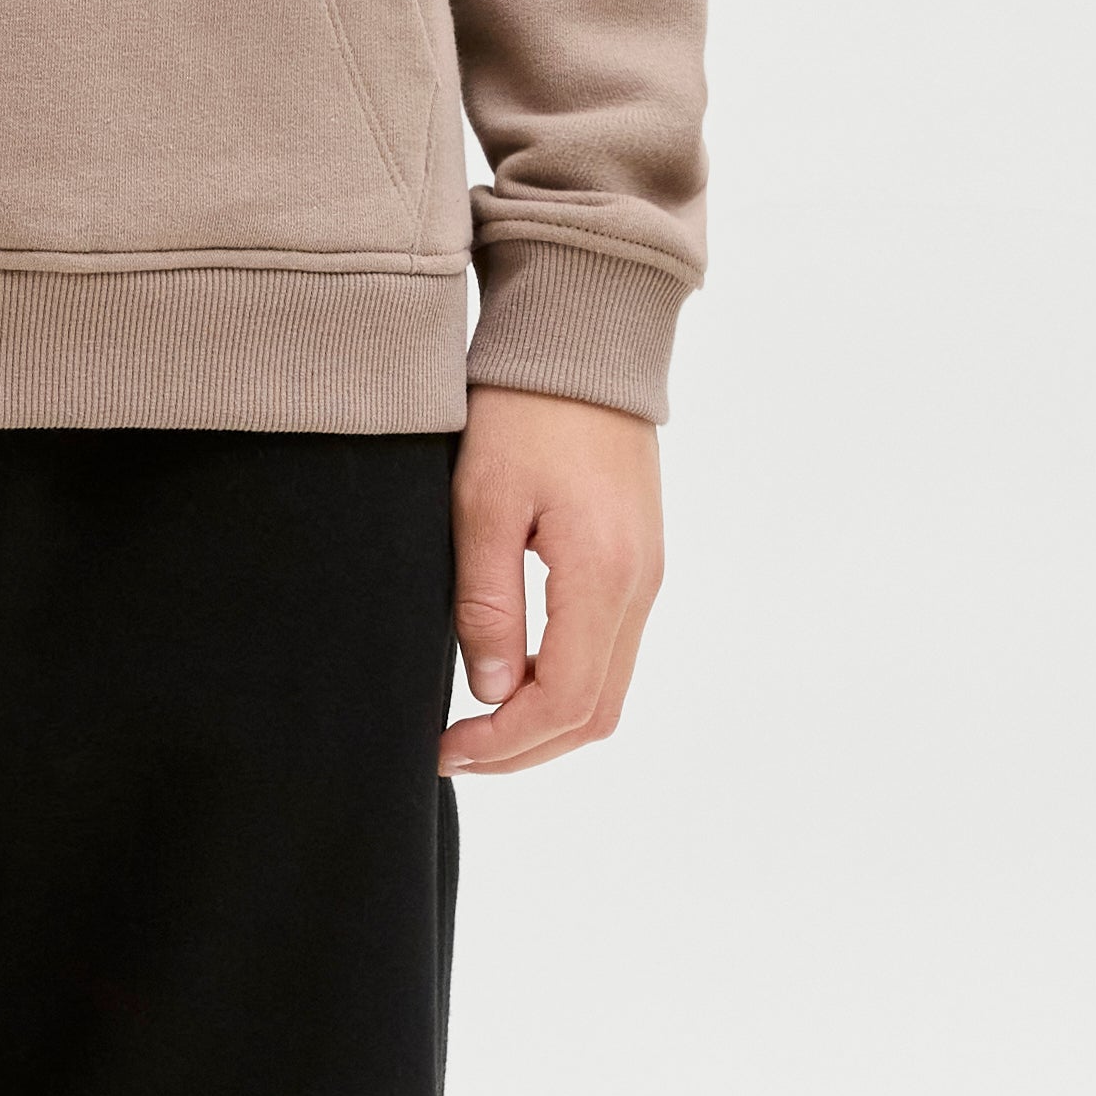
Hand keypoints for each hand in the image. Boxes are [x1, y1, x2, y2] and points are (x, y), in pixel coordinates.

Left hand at [441, 390, 663, 778]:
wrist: (583, 344)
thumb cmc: (522, 411)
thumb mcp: (481, 503)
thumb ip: (487, 602)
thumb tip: (488, 691)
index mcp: (602, 575)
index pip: (563, 701)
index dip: (505, 743)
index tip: (448, 748)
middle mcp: (640, 587)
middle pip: (594, 714)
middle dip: (525, 749)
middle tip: (456, 751)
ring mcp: (647, 577)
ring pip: (607, 691)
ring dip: (544, 723)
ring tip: (475, 723)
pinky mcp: (639, 565)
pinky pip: (610, 654)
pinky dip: (563, 686)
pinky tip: (510, 677)